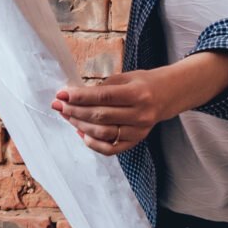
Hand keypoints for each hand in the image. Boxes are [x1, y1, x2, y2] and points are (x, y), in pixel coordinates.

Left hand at [53, 68, 187, 157]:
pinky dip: (93, 143)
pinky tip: (81, 132)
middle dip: (75, 110)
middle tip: (59, 105)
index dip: (80, 96)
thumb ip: (102, 87)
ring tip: (67, 116)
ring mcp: (138, 131)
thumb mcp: (126, 78)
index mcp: (138, 93)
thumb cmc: (143, 83)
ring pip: (102, 133)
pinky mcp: (136, 141)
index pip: (103, 97)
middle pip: (100, 116)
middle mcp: (140, 114)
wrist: (168, 95)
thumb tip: (74, 96)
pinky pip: (110, 149)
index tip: (62, 94)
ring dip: (80, 125)